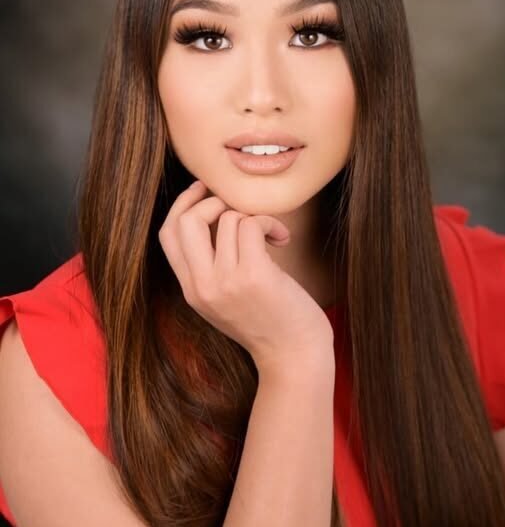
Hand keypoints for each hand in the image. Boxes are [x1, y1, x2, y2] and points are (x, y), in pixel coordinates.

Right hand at [158, 180, 333, 374]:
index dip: (181, 204)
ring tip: (271, 234)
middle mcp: (202, 286)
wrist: (294, 356)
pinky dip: (269, 223)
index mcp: (191, 290)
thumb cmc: (269, 322)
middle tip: (238, 208)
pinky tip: (282, 239)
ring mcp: (226, 281)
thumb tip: (214, 216)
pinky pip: (251, 224)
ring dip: (253, 216)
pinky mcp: (253, 275)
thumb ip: (210, 267)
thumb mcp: (225, 299)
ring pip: (227, 218)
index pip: (167, 234)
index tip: (202, 190)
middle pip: (186, 220)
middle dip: (212, 201)